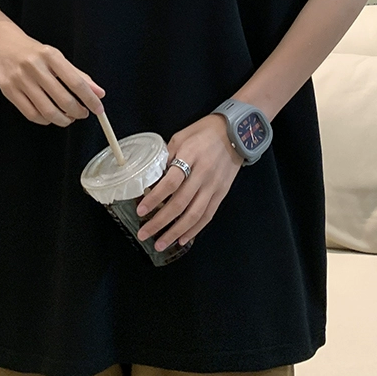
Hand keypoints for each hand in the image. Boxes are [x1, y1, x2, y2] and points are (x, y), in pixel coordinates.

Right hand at [0, 21, 104, 125]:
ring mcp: (20, 80)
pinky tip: (50, 117)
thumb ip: (77, 75)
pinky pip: (31, 114)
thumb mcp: (55, 56)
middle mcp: (35, 67)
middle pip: (63, 99)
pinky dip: (45, 120)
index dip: (90, 99)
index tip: (98, 108)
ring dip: (63, 119)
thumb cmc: (29, 50)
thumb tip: (98, 92)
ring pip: (47, 111)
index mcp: (50, 56)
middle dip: (78, 112)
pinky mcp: (9, 91)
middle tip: (83, 113)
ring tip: (68, 117)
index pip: (76, 82)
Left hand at [136, 113, 243, 250]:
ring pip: (194, 215)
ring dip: (175, 231)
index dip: (155, 198)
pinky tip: (182, 238)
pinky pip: (207, 215)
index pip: (170, 182)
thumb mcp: (180, 137)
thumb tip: (152, 178)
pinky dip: (194, 229)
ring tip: (161, 243)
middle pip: (180, 203)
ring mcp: (214, 186)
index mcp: (190, 156)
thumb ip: (167, 157)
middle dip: (160, 221)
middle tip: (144, 233)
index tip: (141, 210)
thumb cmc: (204, 132)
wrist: (236, 133)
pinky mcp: (222, 193)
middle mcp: (203, 174)